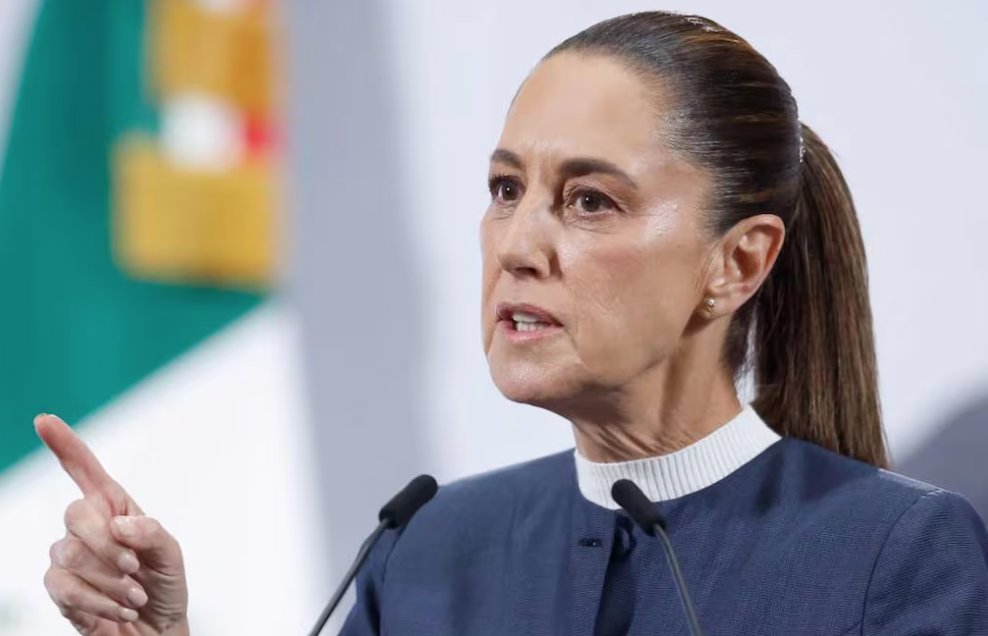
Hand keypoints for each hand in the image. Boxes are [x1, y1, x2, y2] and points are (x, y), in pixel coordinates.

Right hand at [36, 414, 189, 635]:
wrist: (157, 632)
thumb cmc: (164, 586)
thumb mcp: (171, 555)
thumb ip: (151, 533)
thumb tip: (119, 524)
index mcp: (115, 508)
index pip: (85, 470)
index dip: (65, 445)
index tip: (44, 420)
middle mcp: (88, 527)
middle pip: (75, 513)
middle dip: (108, 544)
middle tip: (135, 569)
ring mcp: (69, 558)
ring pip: (69, 553)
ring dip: (109, 580)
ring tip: (134, 596)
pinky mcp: (61, 590)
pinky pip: (64, 587)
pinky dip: (99, 602)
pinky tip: (120, 610)